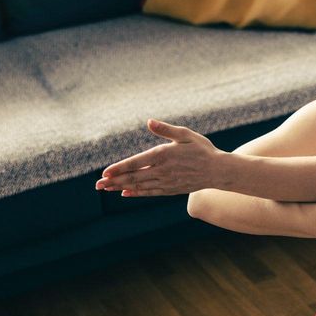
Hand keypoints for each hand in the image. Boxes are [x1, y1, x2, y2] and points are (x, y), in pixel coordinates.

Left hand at [95, 119, 221, 196]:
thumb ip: (166, 130)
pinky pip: (149, 192)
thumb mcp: (185, 134)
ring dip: (121, 187)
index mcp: (163, 155)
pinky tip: (125, 193)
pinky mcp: (170, 189)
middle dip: (114, 181)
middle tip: (97, 186)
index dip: (119, 168)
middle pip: (133, 177)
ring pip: (139, 186)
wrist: (218, 170)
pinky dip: (136, 193)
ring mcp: (165, 182)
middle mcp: (162, 171)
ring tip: (106, 189)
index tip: (105, 173)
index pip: (136, 163)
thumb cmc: (202, 149)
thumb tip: (149, 121)